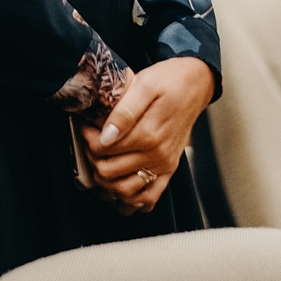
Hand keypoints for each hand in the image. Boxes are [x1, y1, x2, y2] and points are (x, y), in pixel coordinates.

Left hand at [81, 57, 214, 214]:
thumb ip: (124, 111)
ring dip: (105, 182)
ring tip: (99, 160)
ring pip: (124, 192)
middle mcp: (157, 155)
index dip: (87, 139)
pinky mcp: (169, 169)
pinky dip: (131, 200)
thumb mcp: (144, 84)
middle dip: (91, 158)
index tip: (85, 126)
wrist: (195, 84)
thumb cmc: (168, 80)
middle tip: (89, 141)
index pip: (104, 149)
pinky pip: (149, 198)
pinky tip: (118, 186)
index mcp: (148, 134)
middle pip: (109, 172)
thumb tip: (106, 136)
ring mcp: (164, 165)